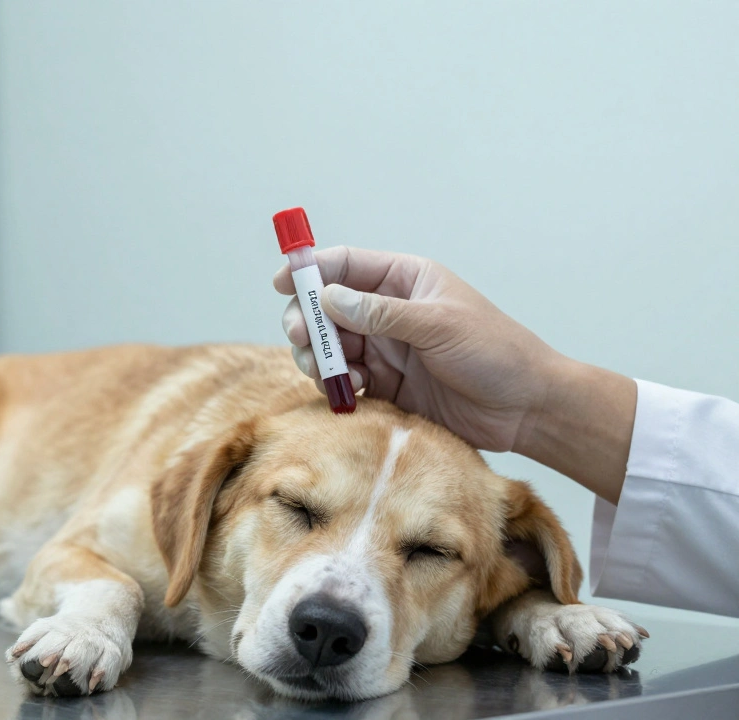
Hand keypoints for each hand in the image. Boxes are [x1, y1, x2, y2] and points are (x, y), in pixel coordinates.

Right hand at [275, 246, 634, 501]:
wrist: (525, 410)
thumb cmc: (495, 353)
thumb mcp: (438, 325)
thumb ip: (380, 313)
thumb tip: (328, 297)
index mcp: (404, 280)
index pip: (345, 264)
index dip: (310, 271)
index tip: (282, 284)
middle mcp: (388, 311)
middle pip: (325, 308)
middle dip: (308, 322)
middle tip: (305, 341)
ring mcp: (385, 349)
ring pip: (329, 347)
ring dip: (319, 358)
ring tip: (331, 374)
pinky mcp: (385, 385)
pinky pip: (343, 380)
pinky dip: (336, 385)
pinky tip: (351, 392)